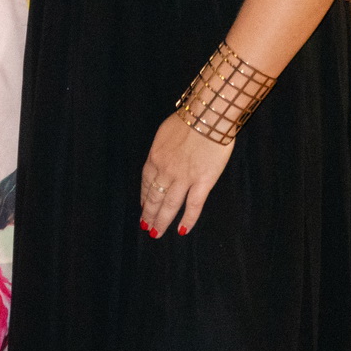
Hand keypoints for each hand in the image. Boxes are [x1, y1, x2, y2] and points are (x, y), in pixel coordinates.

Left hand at [138, 111, 232, 236]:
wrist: (207, 117)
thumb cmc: (188, 120)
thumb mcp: (165, 133)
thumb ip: (163, 149)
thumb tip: (163, 155)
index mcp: (155, 158)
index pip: (146, 182)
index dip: (144, 196)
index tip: (143, 207)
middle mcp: (165, 171)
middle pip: (154, 197)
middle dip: (149, 213)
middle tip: (146, 227)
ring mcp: (184, 178)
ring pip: (169, 205)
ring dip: (162, 220)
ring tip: (156, 233)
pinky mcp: (203, 182)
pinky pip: (193, 205)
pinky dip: (188, 219)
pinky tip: (182, 230)